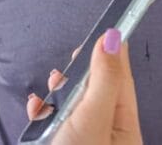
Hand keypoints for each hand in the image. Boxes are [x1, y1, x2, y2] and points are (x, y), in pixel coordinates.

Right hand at [25, 29, 142, 144]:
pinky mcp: (64, 144)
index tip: (106, 28)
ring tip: (53, 80)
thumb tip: (112, 39)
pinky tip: (36, 106)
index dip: (113, 52)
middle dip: (83, 70)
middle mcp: (107, 132)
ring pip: (75, 105)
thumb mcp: (94, 116)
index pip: (122, 78)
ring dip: (61, 89)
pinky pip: (56, 122)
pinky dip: (45, 111)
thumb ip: (104, 79)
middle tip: (74, 56)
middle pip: (97, 90)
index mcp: (125, 125)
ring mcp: (85, 139)